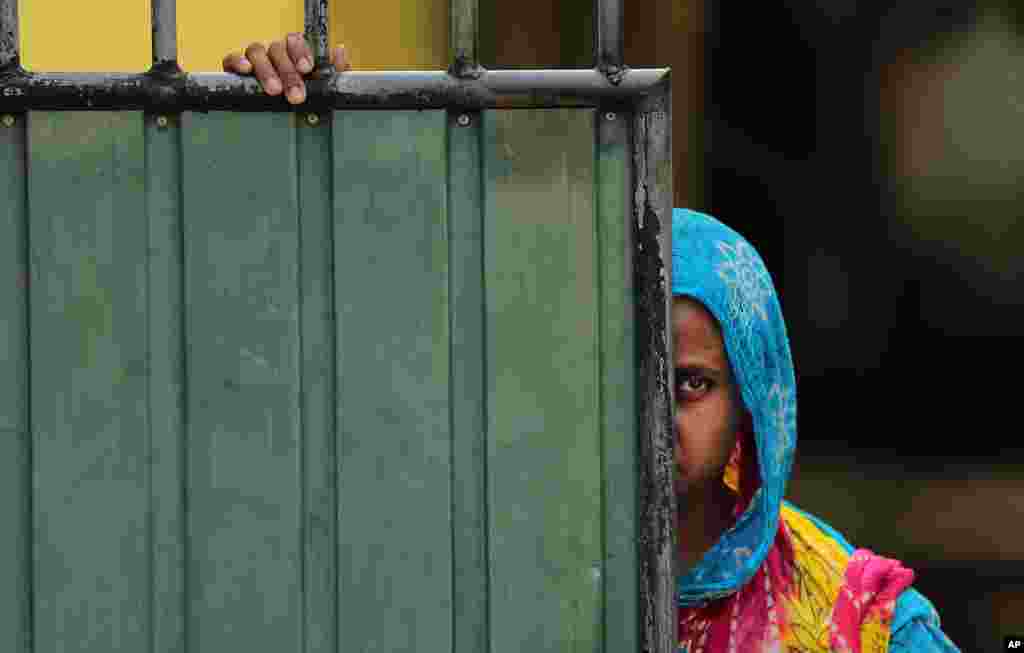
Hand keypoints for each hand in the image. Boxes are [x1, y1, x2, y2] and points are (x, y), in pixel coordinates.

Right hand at [222, 33, 350, 104]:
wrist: (282, 122)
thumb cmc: (301, 98)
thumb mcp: (321, 88)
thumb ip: (333, 71)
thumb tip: (339, 52)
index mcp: (294, 53)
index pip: (296, 41)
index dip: (300, 52)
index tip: (306, 68)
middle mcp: (274, 52)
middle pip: (278, 49)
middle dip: (288, 72)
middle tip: (296, 95)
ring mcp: (254, 59)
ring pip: (257, 51)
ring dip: (267, 70)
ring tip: (275, 90)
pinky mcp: (234, 68)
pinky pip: (232, 57)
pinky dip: (238, 61)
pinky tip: (246, 70)